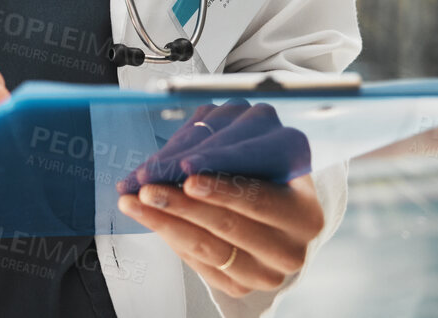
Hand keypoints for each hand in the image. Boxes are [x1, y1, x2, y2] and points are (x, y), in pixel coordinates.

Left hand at [116, 100, 321, 297]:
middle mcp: (293, 248)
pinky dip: (170, 237)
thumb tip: (175, 155)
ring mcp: (268, 273)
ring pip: (209, 248)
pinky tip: (148, 217)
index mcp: (304, 211)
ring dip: (165, 222)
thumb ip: (224, 150)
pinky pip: (199, 264)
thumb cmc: (260, 173)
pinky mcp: (241, 287)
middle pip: (229, 225)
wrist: (271, 214)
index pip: (259, 198)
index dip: (222, 187)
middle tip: (148, 187)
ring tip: (132, 200)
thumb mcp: (254, 154)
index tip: (187, 174)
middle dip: (182, 204)